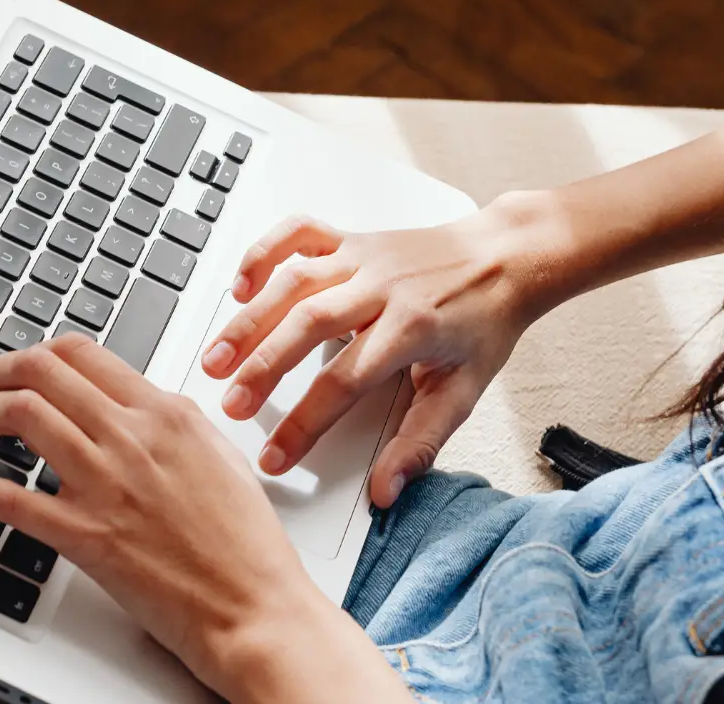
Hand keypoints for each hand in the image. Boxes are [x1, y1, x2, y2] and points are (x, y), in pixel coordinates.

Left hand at [0, 336, 405, 703]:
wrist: (255, 607)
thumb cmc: (246, 545)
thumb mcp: (218, 457)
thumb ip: (172, 424)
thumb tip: (134, 406)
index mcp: (166, 413)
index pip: (82, 353)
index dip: (38, 355)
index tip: (25, 371)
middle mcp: (132, 436)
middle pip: (41, 370)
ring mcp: (105, 482)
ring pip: (22, 413)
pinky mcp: (84, 534)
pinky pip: (6, 498)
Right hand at [202, 208, 548, 507]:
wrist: (506, 257)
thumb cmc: (484, 322)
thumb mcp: (464, 392)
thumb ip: (420, 443)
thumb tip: (386, 491)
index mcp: (411, 328)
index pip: (344, 382)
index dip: (304, 423)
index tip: (275, 456)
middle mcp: (381, 287)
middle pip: (306, 324)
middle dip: (262, 367)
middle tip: (231, 404)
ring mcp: (362, 257)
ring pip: (292, 281)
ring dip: (248, 319)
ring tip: (217, 356)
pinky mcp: (350, 238)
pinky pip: (298, 233)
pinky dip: (264, 252)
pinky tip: (241, 286)